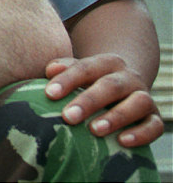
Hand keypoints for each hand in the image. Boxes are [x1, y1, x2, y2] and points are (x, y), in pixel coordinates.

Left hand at [45, 54, 163, 147]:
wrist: (126, 87)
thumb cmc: (92, 82)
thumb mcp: (80, 72)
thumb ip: (65, 69)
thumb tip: (51, 70)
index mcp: (106, 62)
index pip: (86, 68)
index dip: (67, 80)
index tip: (50, 94)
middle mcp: (128, 77)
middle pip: (110, 85)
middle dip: (88, 101)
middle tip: (68, 117)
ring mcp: (144, 96)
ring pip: (138, 102)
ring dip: (116, 117)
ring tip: (95, 130)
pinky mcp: (154, 117)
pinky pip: (155, 125)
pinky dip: (141, 134)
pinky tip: (122, 141)